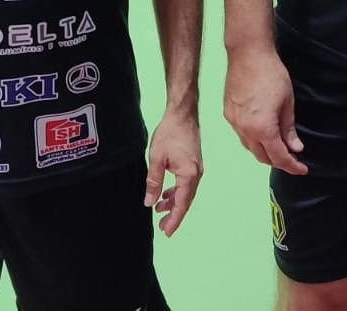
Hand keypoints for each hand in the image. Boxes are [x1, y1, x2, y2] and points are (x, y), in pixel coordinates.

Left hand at [144, 109, 202, 236]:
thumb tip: (149, 202)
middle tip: (162, 227)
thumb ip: (154, 182)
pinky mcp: (193, 163)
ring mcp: (196, 168)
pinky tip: (166, 193)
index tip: (167, 232)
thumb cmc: (170, 133)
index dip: (174, 220)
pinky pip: (186, 183)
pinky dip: (176, 191)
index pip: (181, 204)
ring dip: (174, 202)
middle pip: (185, 201)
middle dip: (174, 215)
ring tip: (160, 210)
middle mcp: (196, 174)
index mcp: (189, 175)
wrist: (182, 114)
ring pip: (185, 192)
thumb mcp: (156, 158)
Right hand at [223, 46, 306, 175]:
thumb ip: (289, 128)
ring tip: (278, 145)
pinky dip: (253, 139)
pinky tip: (262, 131)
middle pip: (262, 156)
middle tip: (292, 158)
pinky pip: (241, 134)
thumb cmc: (271, 74)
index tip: (302, 169)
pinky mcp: (227, 113)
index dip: (292, 165)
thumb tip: (295, 147)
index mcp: (262, 128)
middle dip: (278, 160)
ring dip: (264, 151)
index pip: (278, 157)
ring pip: (250, 147)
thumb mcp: (287, 102)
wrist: (248, 53)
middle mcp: (245, 130)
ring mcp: (233, 122)